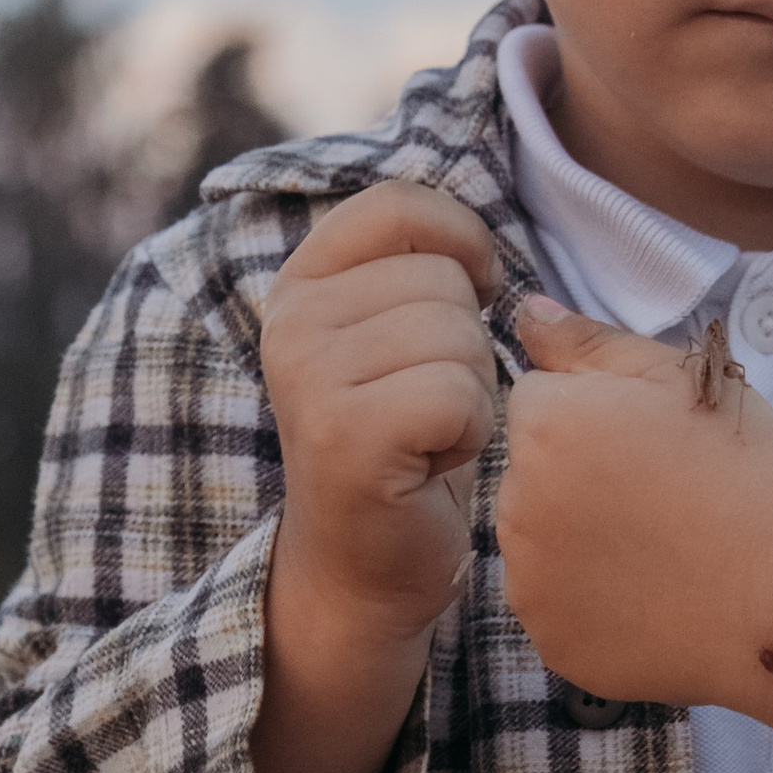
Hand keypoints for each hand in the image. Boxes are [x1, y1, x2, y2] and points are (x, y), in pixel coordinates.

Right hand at [258, 181, 502, 643]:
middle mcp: (292, 321)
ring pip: (461, 336)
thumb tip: (480, 228)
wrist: (361, 568)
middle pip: (445, 279)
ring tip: (428, 434)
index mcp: (302, 282)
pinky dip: (470, 434)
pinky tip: (432, 462)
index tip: (475, 294)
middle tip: (428, 405)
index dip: (463, 240)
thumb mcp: (398, 338)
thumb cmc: (404, 446)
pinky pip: (461, 393)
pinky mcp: (347, 434)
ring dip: (473, 393)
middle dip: (470, 345)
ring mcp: (311, 377)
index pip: (400, 204)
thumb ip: (417, 268)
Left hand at [497, 296, 772, 704]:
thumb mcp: (678, 377)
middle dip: (580, 482)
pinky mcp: (555, 647)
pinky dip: (598, 610)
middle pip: (532, 478)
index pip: (538, 404)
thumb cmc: (752, 469)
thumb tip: (522, 313)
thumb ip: (588, 342)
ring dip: (581, 546)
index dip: (597, 418)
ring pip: (542, 549)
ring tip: (667, 554)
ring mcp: (531, 585)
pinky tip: (659, 602)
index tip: (654, 444)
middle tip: (666, 501)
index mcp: (542, 424)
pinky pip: (562, 614)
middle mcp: (514, 504)